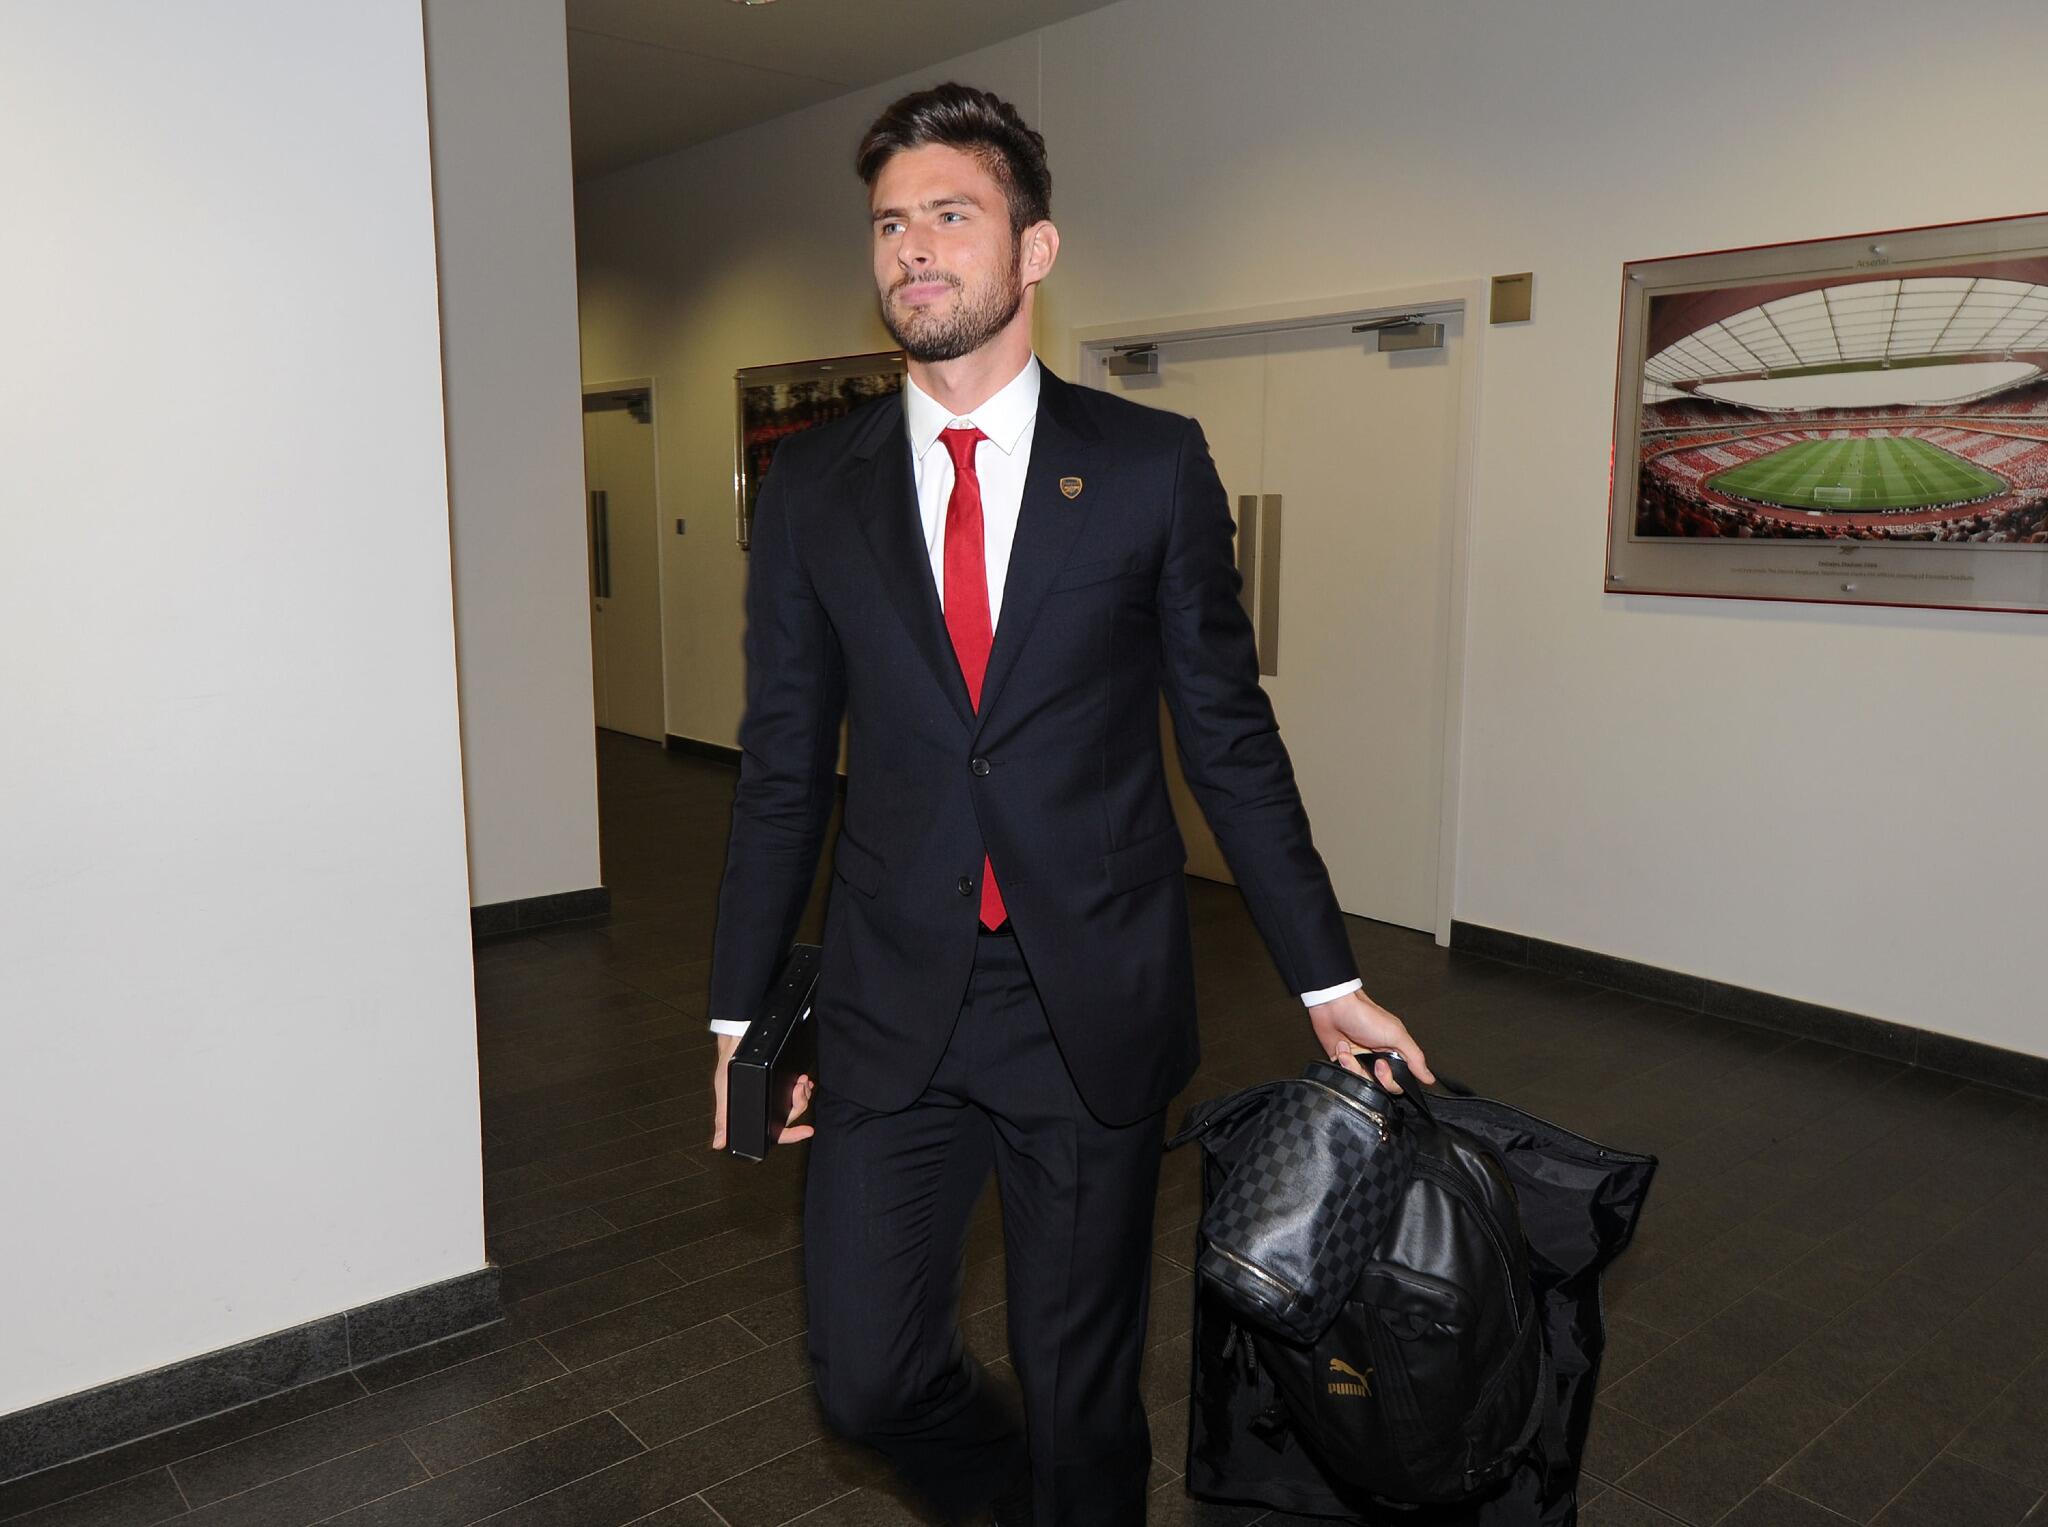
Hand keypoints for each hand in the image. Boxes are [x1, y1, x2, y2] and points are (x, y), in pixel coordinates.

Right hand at [709, 1031, 815, 1149]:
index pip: (776, 1133)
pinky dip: (802, 1087)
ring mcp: (775, 1095)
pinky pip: (797, 1090)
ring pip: (797, 1103)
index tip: (807, 1131)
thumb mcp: (725, 1094)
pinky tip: (802, 1081)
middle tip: (798, 1089)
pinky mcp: (780, 1082)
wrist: (735, 1041)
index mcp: (757, 1114)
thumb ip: (724, 1118)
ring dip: (802, 1094)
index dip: (793, 1135)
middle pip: (790, 1116)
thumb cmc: (727, 1067)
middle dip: (799, 1103)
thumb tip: (719, 1142)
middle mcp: (768, 1107)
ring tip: (801, 1082)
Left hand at [1306, 989, 1434, 1093]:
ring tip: (1350, 1051)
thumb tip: (1429, 1077)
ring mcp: (1360, 1061)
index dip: (1389, 1079)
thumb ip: (1415, 1058)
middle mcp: (1377, 1059)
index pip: (1398, 1081)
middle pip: (1380, 1085)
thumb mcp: (1396, 1035)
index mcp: (1393, 1053)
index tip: (1382, 1065)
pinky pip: (1346, 1076)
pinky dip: (1343, 1063)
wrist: (1334, 1007)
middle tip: (1371, 1060)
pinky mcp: (1344, 1062)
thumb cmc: (1365, 1015)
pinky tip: (1342, 1049)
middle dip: (1373, 1075)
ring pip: (1361, 1082)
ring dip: (1354, 1066)